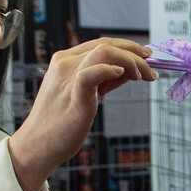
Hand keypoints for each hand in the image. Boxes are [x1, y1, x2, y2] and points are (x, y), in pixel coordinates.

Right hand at [9, 38, 157, 190]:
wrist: (38, 146)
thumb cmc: (61, 125)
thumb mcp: (86, 95)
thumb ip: (105, 80)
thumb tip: (129, 70)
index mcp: (66, 61)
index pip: (102, 44)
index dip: (128, 47)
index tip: (146, 58)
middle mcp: (65, 63)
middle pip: (107, 44)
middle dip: (135, 53)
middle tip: (152, 68)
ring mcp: (68, 77)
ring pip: (105, 51)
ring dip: (131, 61)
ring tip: (144, 76)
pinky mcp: (74, 94)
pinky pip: (93, 72)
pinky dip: (111, 70)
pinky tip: (125, 76)